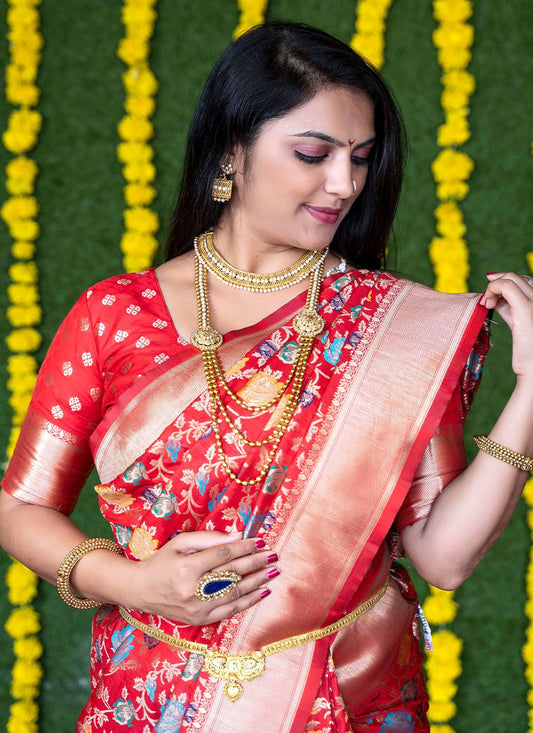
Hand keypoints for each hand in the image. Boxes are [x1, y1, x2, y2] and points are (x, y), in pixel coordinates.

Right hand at [130, 530, 278, 624]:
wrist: (141, 591)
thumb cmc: (161, 562)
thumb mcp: (180, 543)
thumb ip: (209, 538)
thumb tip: (238, 536)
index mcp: (187, 568)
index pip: (224, 555)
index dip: (244, 547)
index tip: (260, 540)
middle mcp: (193, 590)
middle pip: (232, 574)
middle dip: (256, 563)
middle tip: (274, 555)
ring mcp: (197, 608)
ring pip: (235, 594)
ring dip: (258, 582)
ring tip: (274, 572)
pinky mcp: (199, 620)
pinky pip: (230, 611)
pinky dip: (248, 601)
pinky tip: (262, 592)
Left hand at [481, 273, 532, 378]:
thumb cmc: (527, 352)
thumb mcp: (518, 323)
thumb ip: (509, 309)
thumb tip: (494, 300)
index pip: (524, 281)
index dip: (504, 285)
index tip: (492, 298)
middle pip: (516, 277)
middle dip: (496, 284)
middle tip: (486, 301)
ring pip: (511, 278)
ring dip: (493, 287)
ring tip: (486, 304)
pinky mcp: (526, 309)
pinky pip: (506, 286)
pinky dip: (492, 289)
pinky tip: (486, 304)